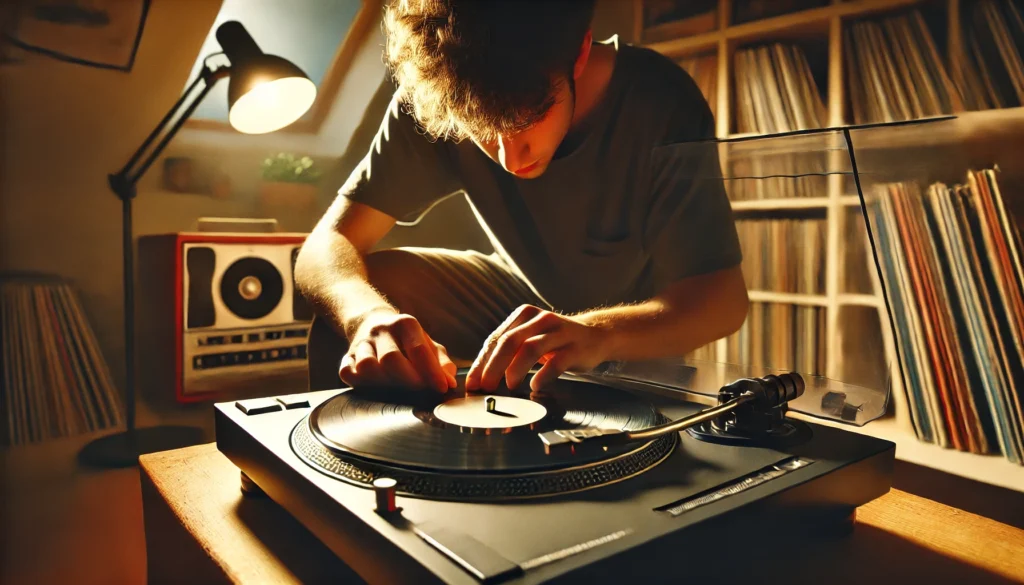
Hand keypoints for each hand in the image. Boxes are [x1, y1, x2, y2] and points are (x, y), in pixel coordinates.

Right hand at [339, 310, 456, 391]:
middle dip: (409, 381)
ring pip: (366, 367)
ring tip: (396, 389)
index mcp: (405, 324)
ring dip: (384, 383)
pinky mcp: (346, 357)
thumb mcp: (428, 344)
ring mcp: (361, 344)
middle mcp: (381, 331)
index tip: (441, 388)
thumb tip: (449, 384)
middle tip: (420, 392)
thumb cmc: (407, 340)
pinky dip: (360, 383)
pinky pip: (347, 373)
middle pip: (391, 359)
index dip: (432, 373)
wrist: (373, 323)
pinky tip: (375, 386)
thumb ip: (442, 364)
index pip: (418, 350)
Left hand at [465, 305, 611, 391]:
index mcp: (524, 315)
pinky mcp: (575, 348)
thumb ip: (510, 350)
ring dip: (515, 369)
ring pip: (531, 348)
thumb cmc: (556, 341)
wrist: (596, 335)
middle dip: (493, 366)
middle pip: (510, 342)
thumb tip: (482, 375)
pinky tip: (535, 385)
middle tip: (484, 387)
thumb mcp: (531, 337)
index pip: (497, 338)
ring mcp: (559, 333)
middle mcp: (540, 320)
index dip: (482, 362)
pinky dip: (543, 375)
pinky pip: (556, 362)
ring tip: (508, 386)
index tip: (472, 383)